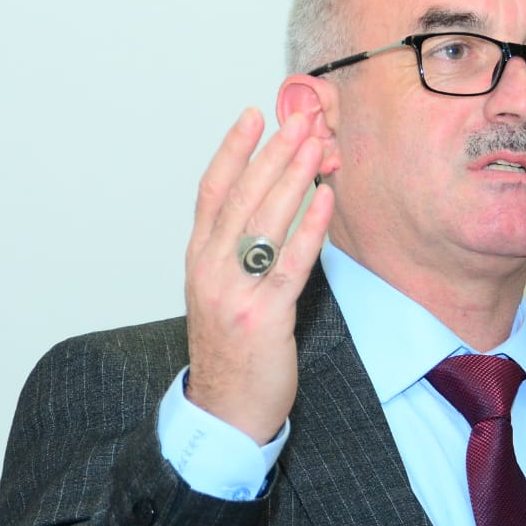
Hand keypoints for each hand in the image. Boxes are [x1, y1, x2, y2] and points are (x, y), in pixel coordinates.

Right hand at [183, 107, 334, 443]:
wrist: (224, 411)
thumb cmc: (233, 351)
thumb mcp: (224, 292)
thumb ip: (240, 251)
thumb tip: (275, 205)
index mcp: (199, 260)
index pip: (213, 191)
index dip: (233, 150)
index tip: (254, 115)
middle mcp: (211, 269)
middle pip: (243, 197)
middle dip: (274, 153)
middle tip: (300, 118)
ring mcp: (235, 293)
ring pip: (265, 222)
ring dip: (294, 178)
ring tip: (316, 144)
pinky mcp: (264, 317)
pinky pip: (291, 263)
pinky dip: (309, 227)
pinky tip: (325, 199)